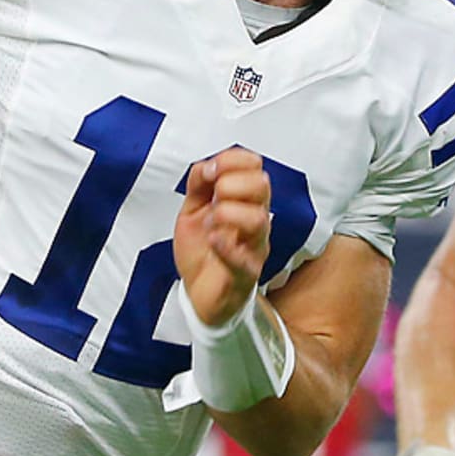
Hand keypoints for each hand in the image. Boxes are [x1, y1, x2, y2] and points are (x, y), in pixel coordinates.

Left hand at [174, 147, 271, 325]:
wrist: (199, 295)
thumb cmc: (203, 252)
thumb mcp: (192, 210)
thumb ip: (198, 185)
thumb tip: (206, 164)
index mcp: (244, 200)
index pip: (254, 167)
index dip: (233, 160)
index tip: (211, 169)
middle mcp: (254, 220)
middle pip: (262, 186)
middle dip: (232, 183)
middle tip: (213, 196)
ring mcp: (253, 247)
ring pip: (259, 219)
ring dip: (229, 213)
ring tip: (211, 222)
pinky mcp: (244, 274)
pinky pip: (243, 259)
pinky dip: (226, 246)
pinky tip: (213, 239)